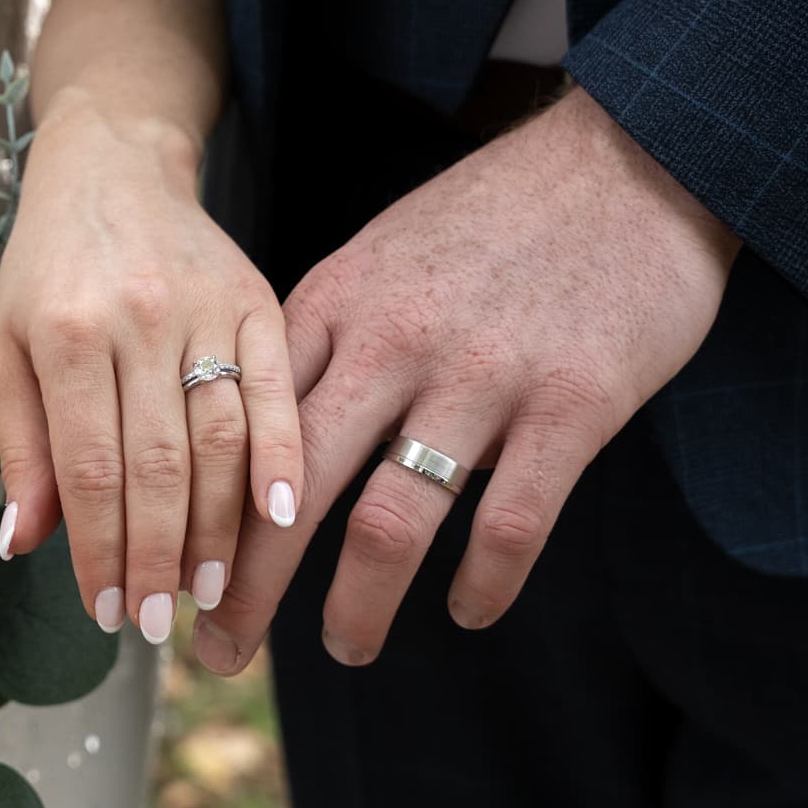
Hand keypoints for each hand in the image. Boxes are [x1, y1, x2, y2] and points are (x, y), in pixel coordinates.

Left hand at [0, 90, 301, 653]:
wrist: (115, 164)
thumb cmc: (49, 267)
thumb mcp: (9, 346)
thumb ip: (23, 447)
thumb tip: (27, 546)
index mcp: (65, 333)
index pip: (90, 469)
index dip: (101, 550)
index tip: (109, 611)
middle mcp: (138, 320)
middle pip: (159, 466)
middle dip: (161, 557)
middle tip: (164, 622)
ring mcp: (206, 309)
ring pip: (221, 439)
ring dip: (221, 529)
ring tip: (215, 595)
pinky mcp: (261, 299)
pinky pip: (278, 391)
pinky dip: (285, 458)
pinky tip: (285, 520)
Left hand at [219, 88, 738, 669]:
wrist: (629, 157)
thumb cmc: (490, 220)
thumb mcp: (378, 256)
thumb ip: (321, 342)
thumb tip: (258, 437)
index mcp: (333, 307)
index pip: (241, 431)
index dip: (201, 515)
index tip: (178, 572)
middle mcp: (393, 345)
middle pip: (290, 491)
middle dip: (244, 587)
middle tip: (216, 650)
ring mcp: (483, 377)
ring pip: (391, 524)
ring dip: (356, 606)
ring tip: (342, 649)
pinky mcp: (573, 404)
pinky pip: (510, 524)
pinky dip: (483, 584)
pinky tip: (468, 613)